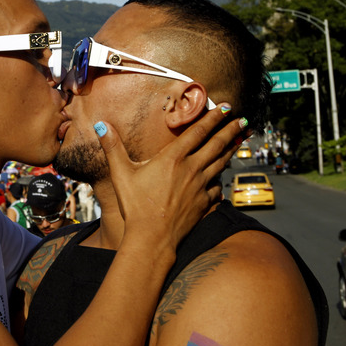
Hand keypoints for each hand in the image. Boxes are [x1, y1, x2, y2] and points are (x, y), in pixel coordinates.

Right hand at [94, 104, 248, 252]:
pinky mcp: (204, 203)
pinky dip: (221, 180)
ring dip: (231, 150)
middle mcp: (192, 169)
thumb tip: (101, 125)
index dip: (213, 118)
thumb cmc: (135, 205)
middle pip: (217, 144)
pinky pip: (217, 188)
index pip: (198, 132)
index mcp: (173, 158)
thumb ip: (113, 147)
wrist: (152, 238)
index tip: (225, 108)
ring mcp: (200, 187)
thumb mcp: (121, 173)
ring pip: (221, 163)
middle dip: (231, 130)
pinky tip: (223, 179)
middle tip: (244, 120)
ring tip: (241, 140)